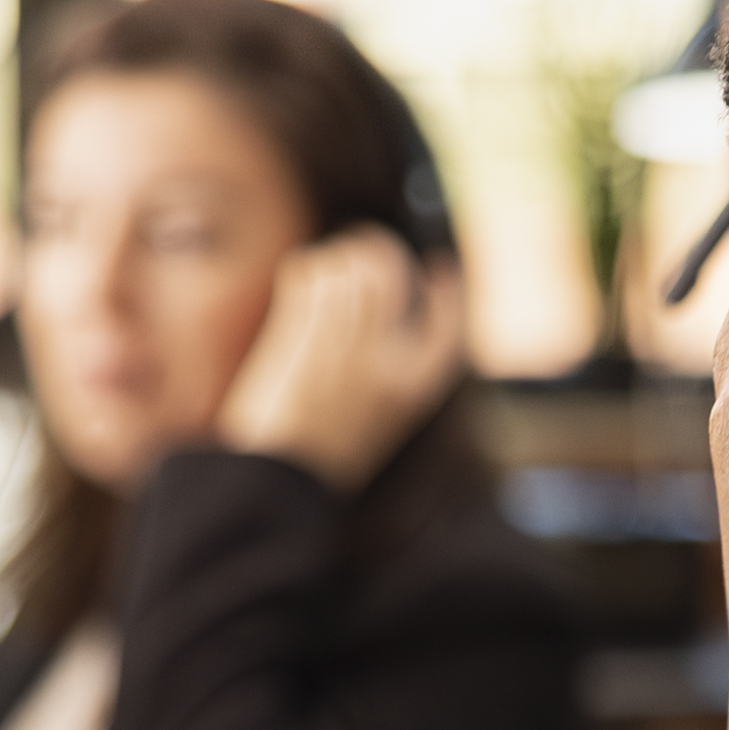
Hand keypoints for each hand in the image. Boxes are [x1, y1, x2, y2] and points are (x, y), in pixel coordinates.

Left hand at [216, 228, 468, 495]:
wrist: (279, 481)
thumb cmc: (327, 454)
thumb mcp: (385, 417)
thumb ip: (396, 368)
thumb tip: (387, 306)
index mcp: (414, 388)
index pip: (449, 321)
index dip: (448, 289)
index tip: (440, 267)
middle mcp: (384, 363)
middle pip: (390, 274)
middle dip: (375, 250)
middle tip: (364, 247)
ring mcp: (341, 346)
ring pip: (348, 268)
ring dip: (337, 259)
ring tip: (329, 269)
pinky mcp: (299, 338)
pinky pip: (309, 277)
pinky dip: (306, 269)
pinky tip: (303, 279)